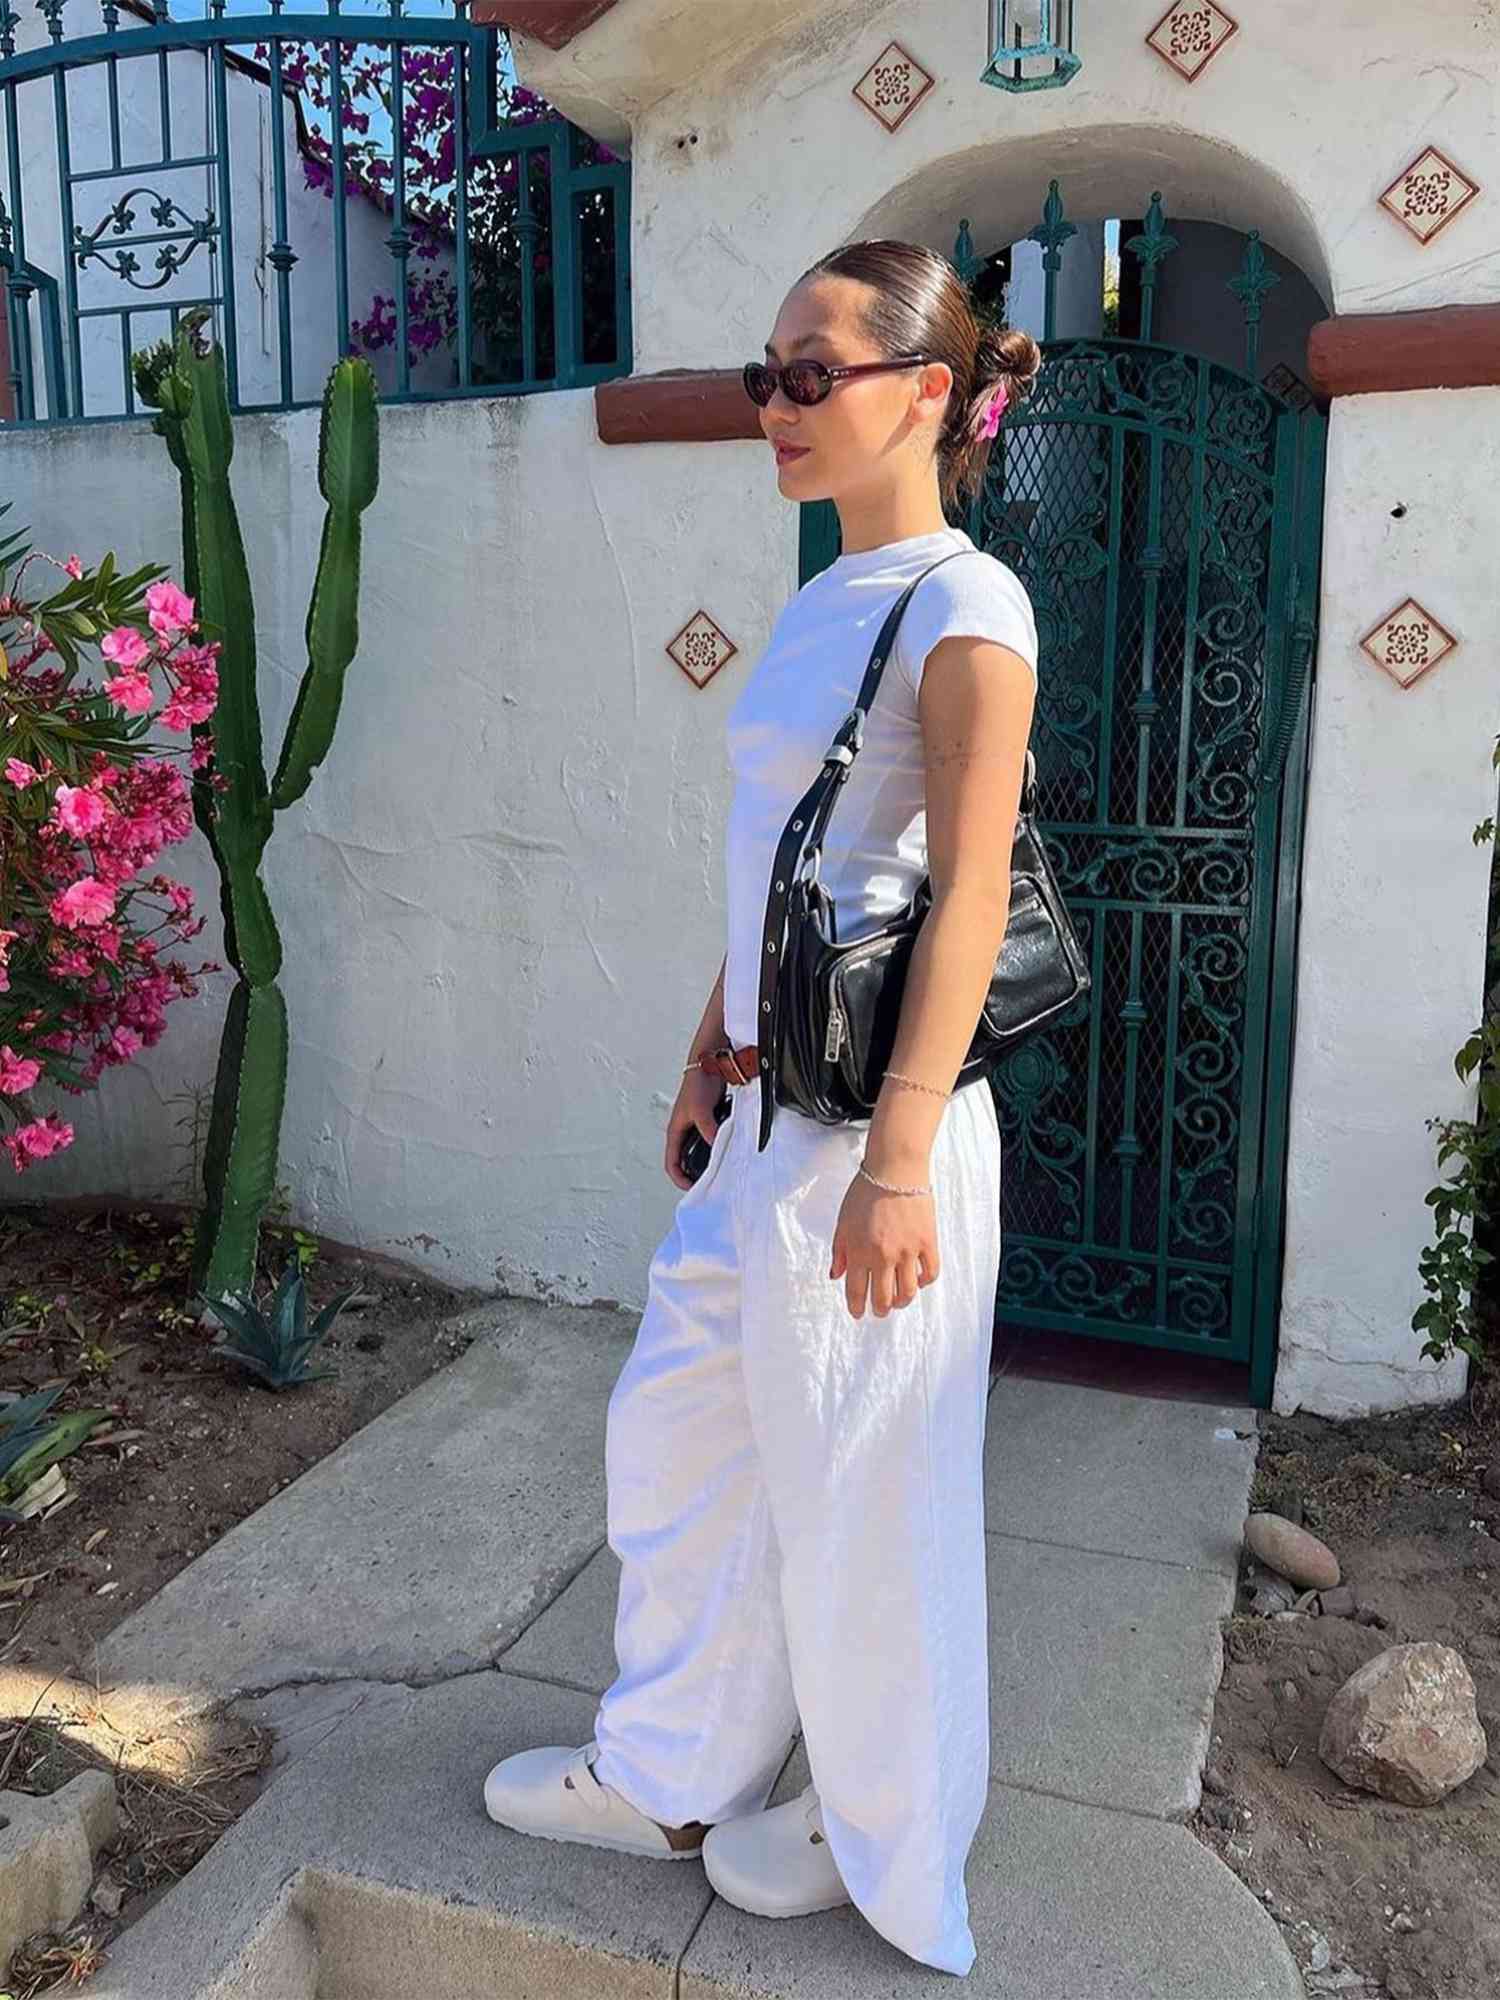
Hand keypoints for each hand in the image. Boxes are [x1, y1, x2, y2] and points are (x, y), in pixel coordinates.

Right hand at [665, 1067, 727, 1190]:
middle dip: (696, 1173)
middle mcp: (685, 1131)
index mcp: (675, 1131)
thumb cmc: (698, 1083)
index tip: (692, 1188)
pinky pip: (715, 1139)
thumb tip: (718, 1148)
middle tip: (710, 1183)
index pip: (671, 1163)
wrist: (711, 1063)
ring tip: (722, 1169)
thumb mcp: (701, 1111)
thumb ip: (709, 1131)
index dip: (679, 1179)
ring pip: (702, 1151)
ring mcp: (698, 1126)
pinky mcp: (711, 1120)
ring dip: (710, 1160)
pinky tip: (731, 1148)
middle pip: (686, 1160)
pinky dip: (721, 1146)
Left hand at [829, 1167, 940, 1317]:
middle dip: (880, 1310)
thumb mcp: (843, 1222)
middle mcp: (884, 1257)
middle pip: (883, 1298)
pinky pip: (930, 1273)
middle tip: (879, 1311)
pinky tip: (917, 1280)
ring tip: (898, 1301)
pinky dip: (924, 1282)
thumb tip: (836, 1275)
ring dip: (902, 1302)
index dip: (856, 1307)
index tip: (858, 1313)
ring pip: (908, 1292)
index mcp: (860, 1252)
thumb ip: (839, 1251)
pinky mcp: (927, 1243)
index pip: (857, 1291)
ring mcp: (908, 1251)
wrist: (894, 1171)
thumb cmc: (864, 1194)